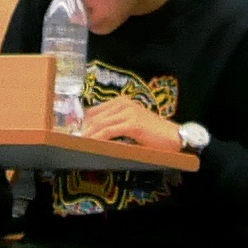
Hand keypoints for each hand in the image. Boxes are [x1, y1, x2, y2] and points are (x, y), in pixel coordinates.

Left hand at [67, 96, 188, 154]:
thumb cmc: (154, 134)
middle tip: (73, 142)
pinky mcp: (132, 124)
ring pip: (100, 124)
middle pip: (94, 116)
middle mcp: (124, 104)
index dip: (83, 122)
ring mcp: (128, 112)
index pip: (94, 110)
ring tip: (79, 145)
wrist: (174, 137)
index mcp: (122, 102)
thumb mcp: (131, 125)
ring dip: (88, 135)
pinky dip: (98, 138)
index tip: (74, 134)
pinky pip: (108, 131)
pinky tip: (92, 145)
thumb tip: (95, 134)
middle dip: (82, 129)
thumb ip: (115, 125)